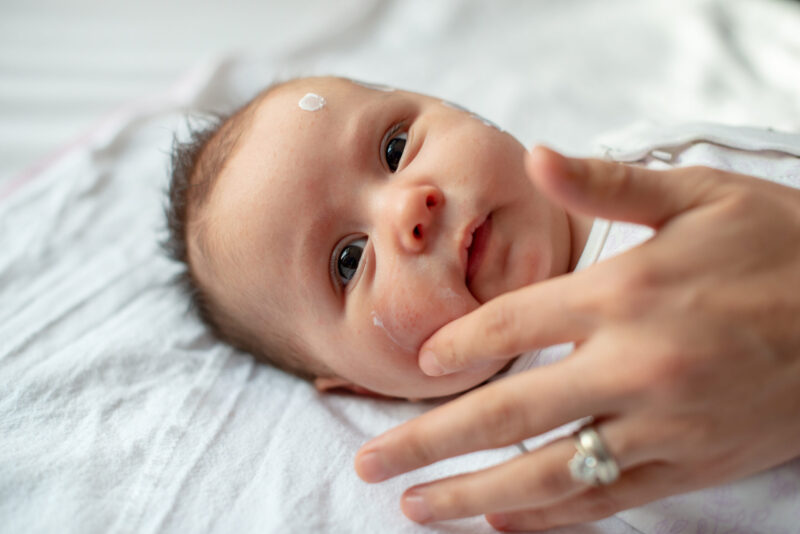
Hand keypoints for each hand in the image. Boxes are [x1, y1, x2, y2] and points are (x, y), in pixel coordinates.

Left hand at [354, 147, 799, 529]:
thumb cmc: (781, 249)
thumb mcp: (699, 196)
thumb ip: (607, 185)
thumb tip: (533, 157)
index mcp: (624, 293)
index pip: (513, 322)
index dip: (457, 344)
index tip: (419, 365)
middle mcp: (632, 365)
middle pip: (507, 412)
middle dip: (429, 441)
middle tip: (371, 463)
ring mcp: (660, 425)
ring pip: (547, 473)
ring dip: (472, 496)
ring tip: (415, 508)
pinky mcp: (690, 463)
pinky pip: (606, 499)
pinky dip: (549, 517)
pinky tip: (501, 525)